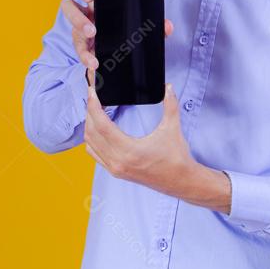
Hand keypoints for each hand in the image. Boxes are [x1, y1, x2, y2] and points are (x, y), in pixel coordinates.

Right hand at [61, 0, 173, 86]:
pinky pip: (76, 43)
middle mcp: (89, 2)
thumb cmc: (126, 34)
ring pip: (68, 7)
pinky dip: (84, 54)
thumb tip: (167, 26)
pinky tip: (93, 61)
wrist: (116, 59)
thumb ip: (154, 27)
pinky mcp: (79, 40)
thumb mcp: (142, 29)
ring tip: (92, 31)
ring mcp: (81, 18)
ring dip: (78, 18)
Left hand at [84, 82, 207, 199]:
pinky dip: (92, 140)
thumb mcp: (172, 128)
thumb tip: (168, 87)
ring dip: (89, 126)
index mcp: (129, 150)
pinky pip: (95, 154)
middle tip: (93, 97)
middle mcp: (117, 161)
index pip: (102, 125)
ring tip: (95, 110)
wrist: (180, 181)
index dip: (94, 106)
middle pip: (92, 133)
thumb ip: (170, 104)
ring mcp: (115, 168)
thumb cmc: (176, 158)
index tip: (92, 93)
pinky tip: (98, 129)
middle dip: (89, 112)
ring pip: (90, 144)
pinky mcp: (116, 172)